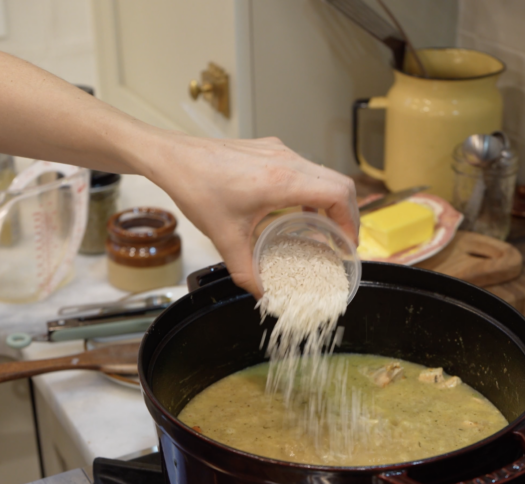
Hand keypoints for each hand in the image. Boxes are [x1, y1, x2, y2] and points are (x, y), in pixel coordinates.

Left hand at [145, 135, 357, 295]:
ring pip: (323, 174)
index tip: (347, 244)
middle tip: (342, 241)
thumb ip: (246, 272)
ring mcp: (280, 150)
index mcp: (282, 180)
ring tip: (324, 228)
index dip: (350, 221)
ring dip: (330, 201)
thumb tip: (263, 295)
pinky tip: (298, 209)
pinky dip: (312, 190)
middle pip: (338, 183)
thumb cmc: (197, 188)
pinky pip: (305, 169)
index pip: (337, 194)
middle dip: (347, 214)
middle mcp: (287, 160)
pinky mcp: (271, 148)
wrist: (174, 158)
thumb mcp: (224, 238)